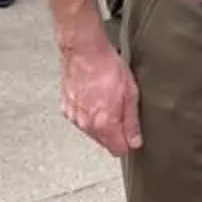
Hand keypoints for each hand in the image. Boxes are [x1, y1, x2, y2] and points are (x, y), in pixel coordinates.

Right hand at [60, 40, 141, 155]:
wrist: (84, 51)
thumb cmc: (107, 67)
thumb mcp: (130, 93)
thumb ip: (132, 121)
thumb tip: (135, 141)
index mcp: (104, 122)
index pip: (117, 149)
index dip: (127, 143)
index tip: (132, 134)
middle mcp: (86, 124)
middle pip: (104, 142)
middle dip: (115, 132)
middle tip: (121, 109)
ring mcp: (74, 117)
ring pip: (92, 131)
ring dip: (101, 122)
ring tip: (107, 99)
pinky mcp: (66, 108)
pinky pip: (81, 120)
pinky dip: (88, 113)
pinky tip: (95, 98)